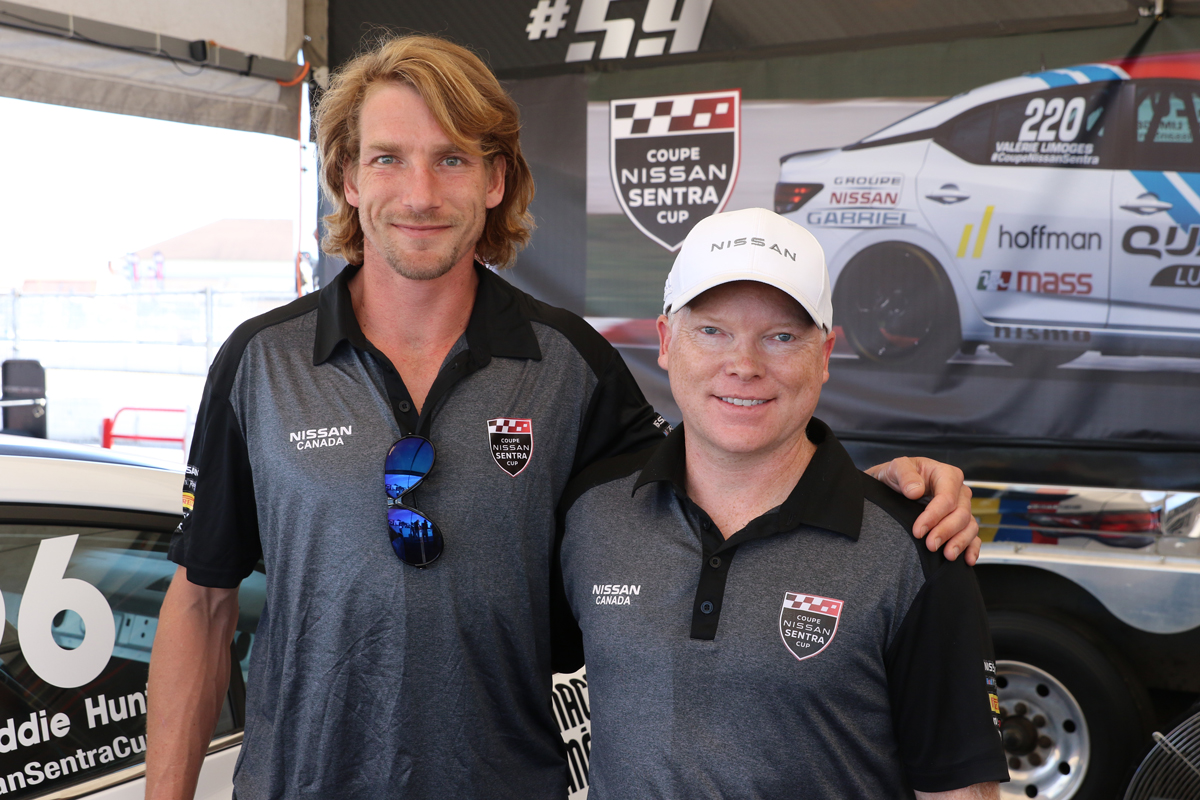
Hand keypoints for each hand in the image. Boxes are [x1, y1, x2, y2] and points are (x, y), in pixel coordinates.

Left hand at [866, 457, 980, 564]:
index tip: (918, 531)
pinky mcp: (960, 522)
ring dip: (960, 542)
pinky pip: (973, 536)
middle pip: (961, 514)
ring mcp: (961, 507)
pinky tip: (967, 560)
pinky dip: (972, 548)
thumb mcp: (896, 467)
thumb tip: (916, 491)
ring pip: (969, 526)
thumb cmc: (897, 475)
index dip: (934, 516)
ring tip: (948, 555)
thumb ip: (905, 475)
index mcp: (946, 474)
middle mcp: (958, 491)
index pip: (946, 498)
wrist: (892, 485)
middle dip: (946, 531)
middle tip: (930, 545)